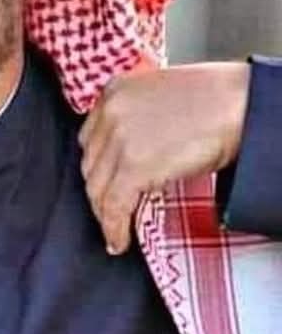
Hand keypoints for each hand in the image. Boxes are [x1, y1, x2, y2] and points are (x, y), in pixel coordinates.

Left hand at [78, 62, 250, 254]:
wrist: (241, 104)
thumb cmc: (215, 99)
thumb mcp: (159, 98)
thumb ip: (136, 119)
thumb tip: (131, 153)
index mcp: (114, 92)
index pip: (90, 138)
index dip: (97, 165)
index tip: (102, 182)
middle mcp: (110, 113)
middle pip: (91, 164)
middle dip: (99, 190)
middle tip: (108, 209)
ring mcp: (119, 139)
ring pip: (97, 188)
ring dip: (104, 213)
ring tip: (114, 229)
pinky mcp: (134, 166)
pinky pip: (114, 205)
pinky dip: (114, 228)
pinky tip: (119, 241)